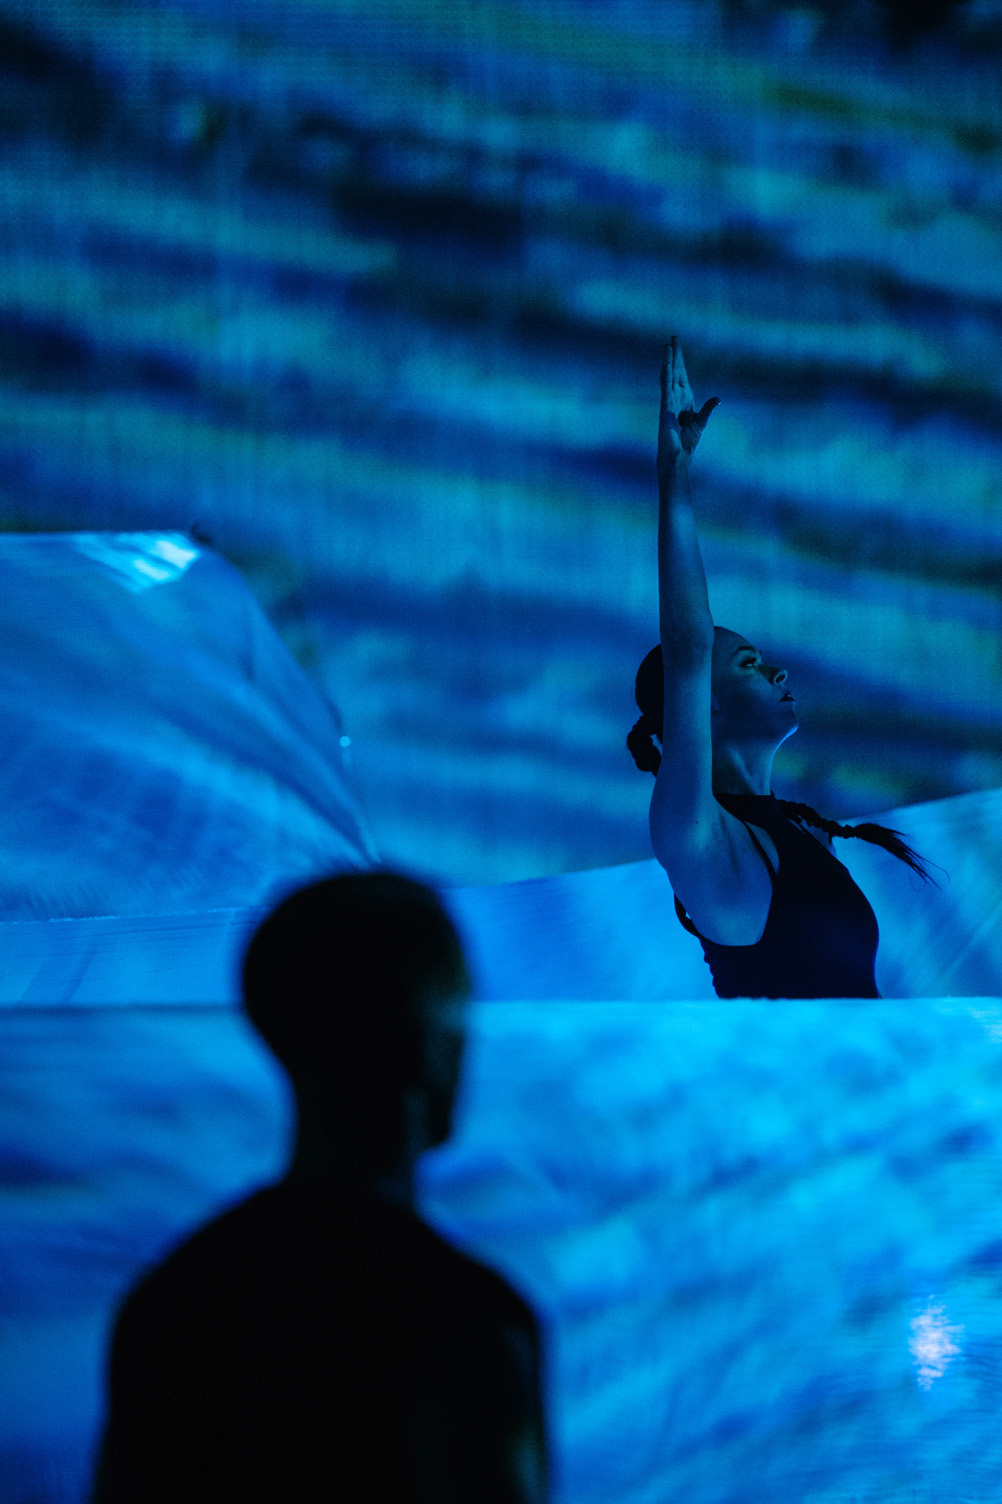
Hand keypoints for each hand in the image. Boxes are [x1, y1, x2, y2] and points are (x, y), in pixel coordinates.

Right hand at [658, 337, 717, 486]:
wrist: (677, 456)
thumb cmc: (687, 442)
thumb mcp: (701, 422)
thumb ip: (708, 409)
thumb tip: (718, 398)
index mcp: (684, 399)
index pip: (682, 376)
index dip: (680, 361)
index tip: (677, 347)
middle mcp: (676, 397)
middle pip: (675, 371)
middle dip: (675, 355)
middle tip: (673, 338)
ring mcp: (669, 402)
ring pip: (669, 376)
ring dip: (669, 361)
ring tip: (668, 345)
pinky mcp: (666, 408)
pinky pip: (666, 387)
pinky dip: (665, 375)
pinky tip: (666, 364)